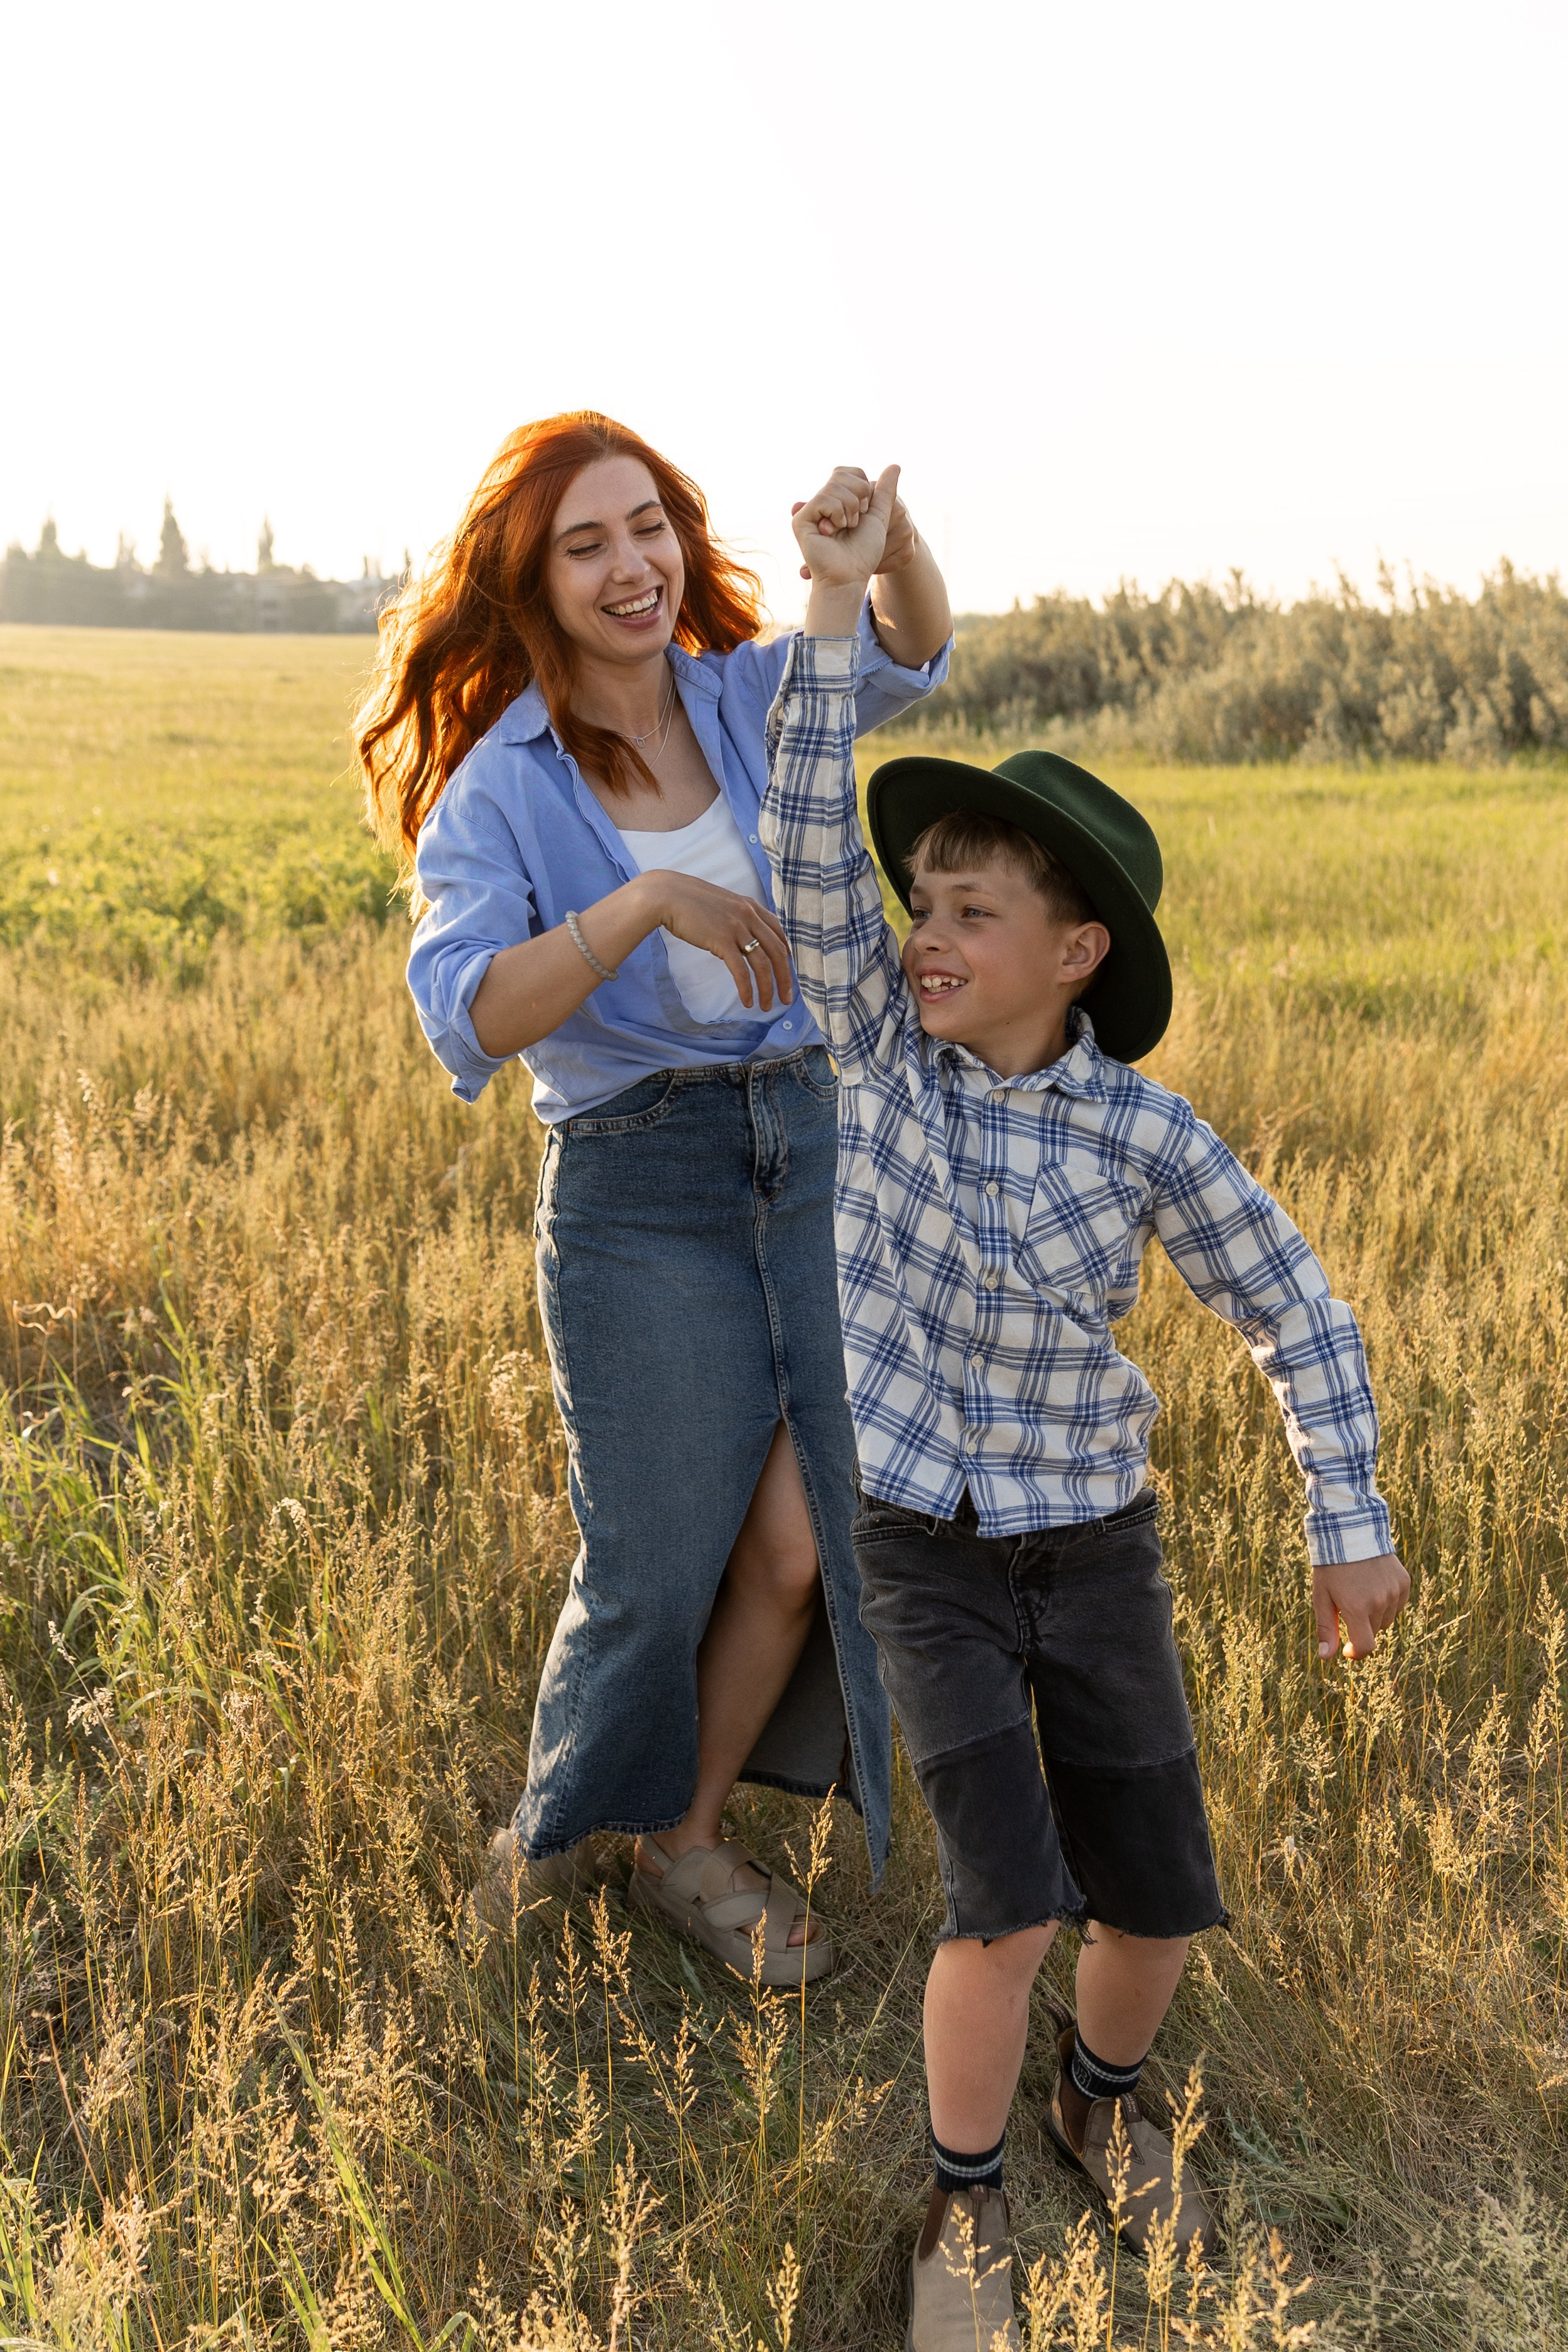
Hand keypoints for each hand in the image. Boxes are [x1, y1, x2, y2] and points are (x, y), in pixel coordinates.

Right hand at [637, 872, 793, 1011]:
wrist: (667, 895)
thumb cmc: (690, 901)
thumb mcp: (722, 904)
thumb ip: (736, 917)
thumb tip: (742, 938)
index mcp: (751, 906)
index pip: (779, 933)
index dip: (788, 954)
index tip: (788, 971)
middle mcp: (749, 916)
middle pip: (778, 952)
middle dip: (785, 978)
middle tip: (787, 998)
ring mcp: (736, 928)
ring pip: (763, 964)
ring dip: (768, 989)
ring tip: (767, 1006)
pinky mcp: (722, 941)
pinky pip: (741, 971)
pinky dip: (747, 989)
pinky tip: (747, 1002)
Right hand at [790, 463, 900, 591]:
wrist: (851, 574)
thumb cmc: (864, 552)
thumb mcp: (878, 516)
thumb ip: (884, 491)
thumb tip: (894, 466)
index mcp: (836, 500)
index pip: (851, 472)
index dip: (863, 489)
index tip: (863, 513)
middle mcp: (821, 502)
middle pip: (841, 475)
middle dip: (858, 498)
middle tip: (852, 523)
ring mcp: (810, 510)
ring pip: (834, 486)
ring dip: (849, 509)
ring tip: (843, 528)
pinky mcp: (801, 520)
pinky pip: (824, 498)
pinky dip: (836, 514)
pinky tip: (831, 531)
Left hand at [1313, 1552, 1409, 1660]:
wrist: (1351, 1530)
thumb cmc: (1331, 1566)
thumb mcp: (1321, 1596)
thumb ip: (1326, 1628)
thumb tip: (1326, 1657)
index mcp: (1356, 1608)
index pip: (1366, 1646)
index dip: (1357, 1652)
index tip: (1349, 1649)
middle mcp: (1379, 1602)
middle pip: (1374, 1631)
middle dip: (1361, 1625)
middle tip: (1348, 1603)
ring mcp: (1394, 1591)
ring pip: (1386, 1619)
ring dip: (1375, 1614)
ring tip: (1361, 1591)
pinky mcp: (1404, 1582)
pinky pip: (1398, 1604)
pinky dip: (1388, 1602)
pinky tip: (1375, 1584)